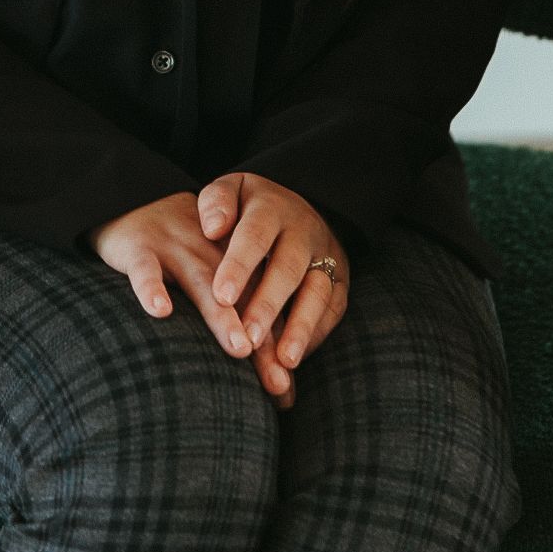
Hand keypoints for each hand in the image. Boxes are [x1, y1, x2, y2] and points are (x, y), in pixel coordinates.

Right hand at [83, 191, 294, 392]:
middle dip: (261, 339)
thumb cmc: (179, 254)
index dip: (275, 348)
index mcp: (233, 264)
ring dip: (222, 315)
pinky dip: (152, 287)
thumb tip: (281, 391)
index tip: (287, 391)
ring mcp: (176, 249)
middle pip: (242, 299)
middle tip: (278, 380)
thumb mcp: (211, 280)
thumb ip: (240, 325)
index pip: (260, 308)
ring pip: (203, 283)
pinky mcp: (140, 247)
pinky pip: (146, 269)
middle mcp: (211, 256)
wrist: (133, 201)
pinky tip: (160, 310)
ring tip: (240, 347)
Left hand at [196, 172, 348, 388]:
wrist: (294, 208)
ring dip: (300, 327)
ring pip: (317, 292)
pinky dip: (316, 335)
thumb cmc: (247, 208)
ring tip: (283, 361)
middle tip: (248, 338)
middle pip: (287, 268)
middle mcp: (303, 230)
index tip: (221, 297)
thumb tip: (212, 229)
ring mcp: (326, 255)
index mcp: (270, 207)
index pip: (254, 235)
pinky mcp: (340, 279)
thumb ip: (216, 203)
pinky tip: (294, 358)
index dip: (239, 266)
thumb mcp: (231, 190)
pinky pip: (333, 309)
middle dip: (268, 304)